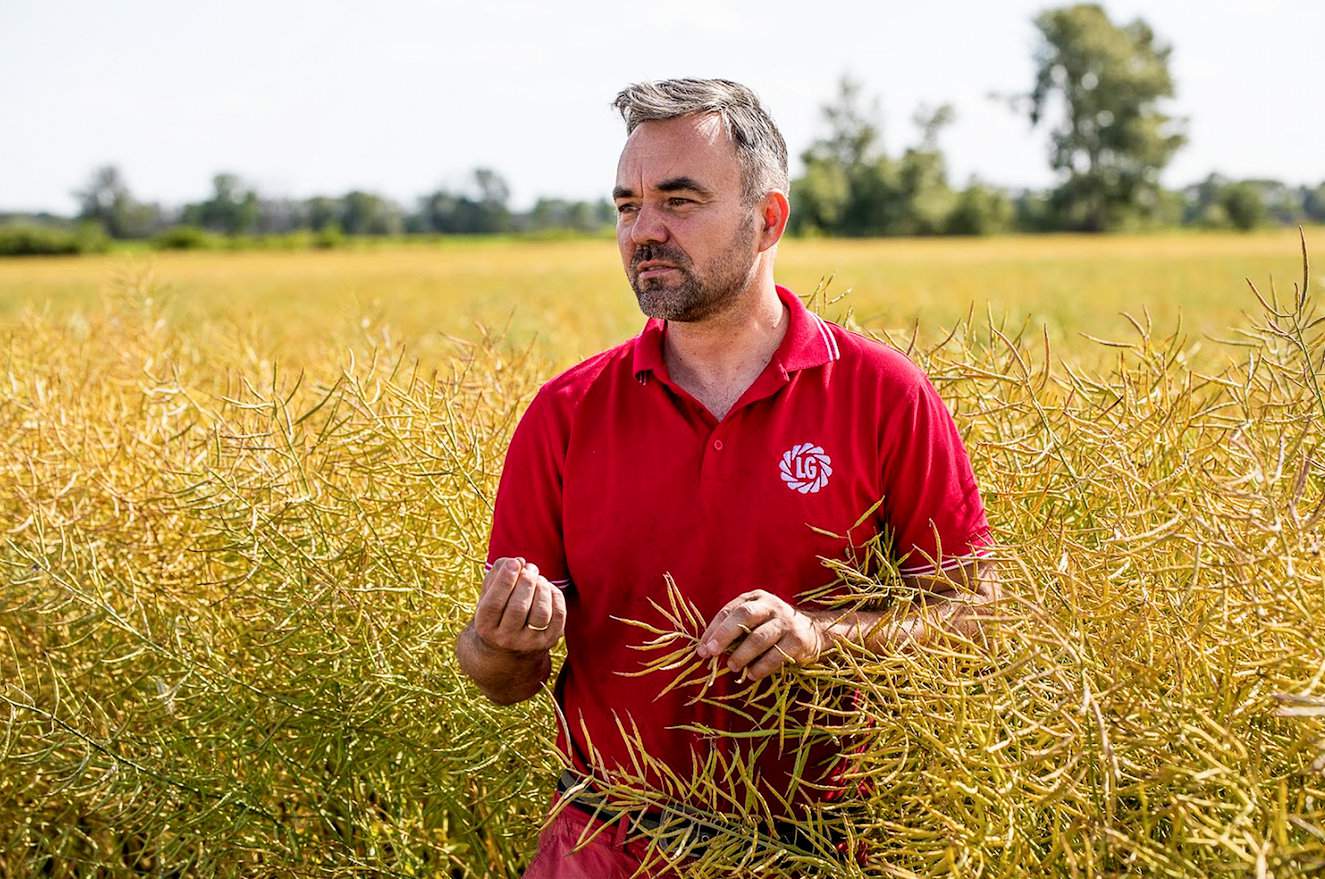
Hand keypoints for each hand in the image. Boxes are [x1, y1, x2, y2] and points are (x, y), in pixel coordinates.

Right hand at [471, 557, 565, 654]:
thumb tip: (519, 561)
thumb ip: (497, 574)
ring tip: (538, 578)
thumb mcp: (488, 595)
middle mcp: (506, 639)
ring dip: (542, 588)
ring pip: (540, 613)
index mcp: (485, 627)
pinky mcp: (548, 642)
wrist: (508, 649)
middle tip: (530, 568)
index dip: (504, 580)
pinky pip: (558, 615)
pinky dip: (555, 596)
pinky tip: (548, 588)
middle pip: (518, 608)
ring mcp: (529, 643)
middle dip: (526, 582)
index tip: (515, 562)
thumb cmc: (497, 612)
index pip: (494, 604)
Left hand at [694, 589, 825, 682]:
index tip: (702, 648)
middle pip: (744, 617)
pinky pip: (775, 656)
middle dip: (724, 636)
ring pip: (759, 638)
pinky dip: (761, 667)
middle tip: (711, 653)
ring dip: (742, 655)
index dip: (714, 629)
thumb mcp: (756, 620)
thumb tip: (707, 650)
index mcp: (756, 598)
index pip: (730, 610)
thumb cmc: (774, 627)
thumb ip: (735, 629)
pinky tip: (751, 675)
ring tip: (732, 667)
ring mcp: (786, 622)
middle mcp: (772, 606)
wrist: (814, 631)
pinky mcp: (797, 640)